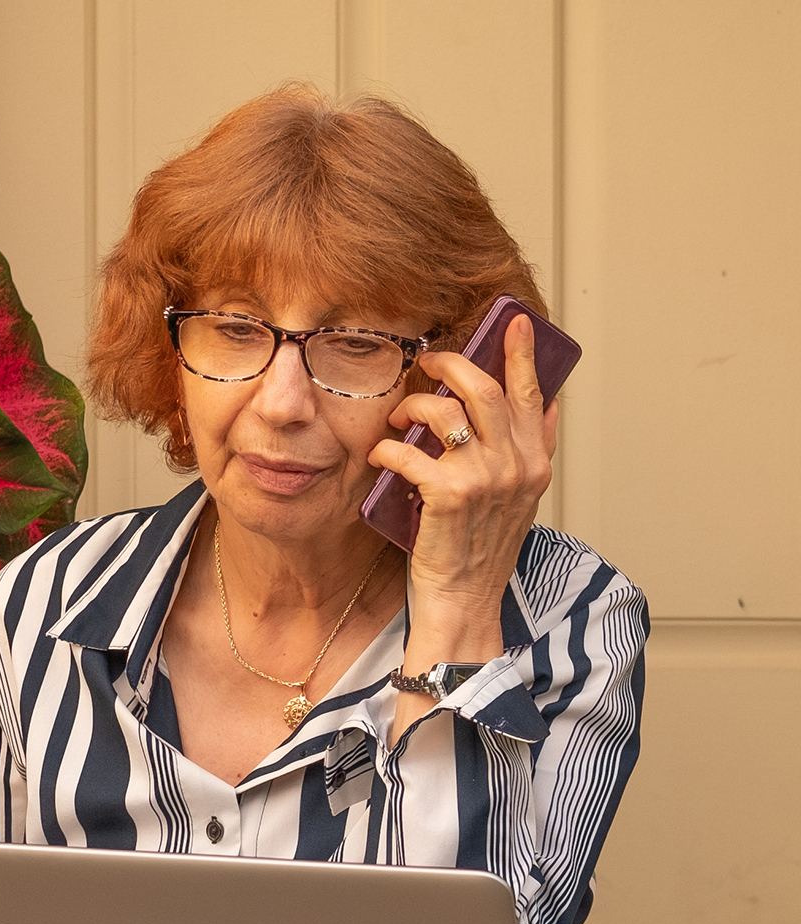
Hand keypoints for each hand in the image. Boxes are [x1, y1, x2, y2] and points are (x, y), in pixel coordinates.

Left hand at [368, 312, 558, 671]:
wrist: (464, 602)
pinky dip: (386, 451)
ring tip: (398, 418)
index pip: (532, 394)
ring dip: (414, 407)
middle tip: (430, 362)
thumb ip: (532, 452)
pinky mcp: (447, 494)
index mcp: (534, 462)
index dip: (523, 354)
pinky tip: (378, 458)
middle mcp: (516, 465)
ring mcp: (484, 478)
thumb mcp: (521, 499)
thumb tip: (545, 406)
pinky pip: (409, 452)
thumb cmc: (481, 552)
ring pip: (447, 411)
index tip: (516, 321)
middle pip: (486, 389)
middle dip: (453, 365)